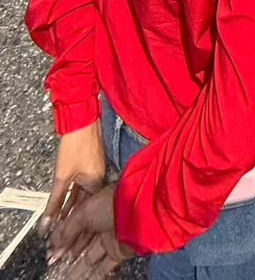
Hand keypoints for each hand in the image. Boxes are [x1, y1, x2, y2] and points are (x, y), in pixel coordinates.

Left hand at [39, 122, 105, 238]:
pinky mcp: (93, 166)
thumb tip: (47, 224)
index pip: (85, 213)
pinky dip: (76, 198)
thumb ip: (55, 202)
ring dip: (73, 210)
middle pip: (86, 207)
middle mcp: (100, 180)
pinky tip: (67, 204)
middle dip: (73, 223)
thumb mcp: (62, 176)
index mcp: (96, 184)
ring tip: (62, 225)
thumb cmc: (74, 146)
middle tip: (62, 239)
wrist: (82, 120)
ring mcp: (98, 172)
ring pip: (84, 197)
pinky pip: (85, 188)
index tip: (64, 243)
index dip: (73, 229)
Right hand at [47, 184, 132, 277]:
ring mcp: (111, 238)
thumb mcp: (84, 212)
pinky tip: (78, 279)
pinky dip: (90, 276)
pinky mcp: (118, 252)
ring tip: (61, 275)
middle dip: (67, 253)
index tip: (50, 249)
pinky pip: (102, 268)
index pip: (74, 225)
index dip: (62, 238)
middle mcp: (102, 223)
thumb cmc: (114, 204)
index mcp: (94, 208)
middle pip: (81, 242)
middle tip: (53, 263)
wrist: (141, 211)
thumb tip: (54, 243)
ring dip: (75, 268)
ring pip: (89, 257)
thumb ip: (68, 229)